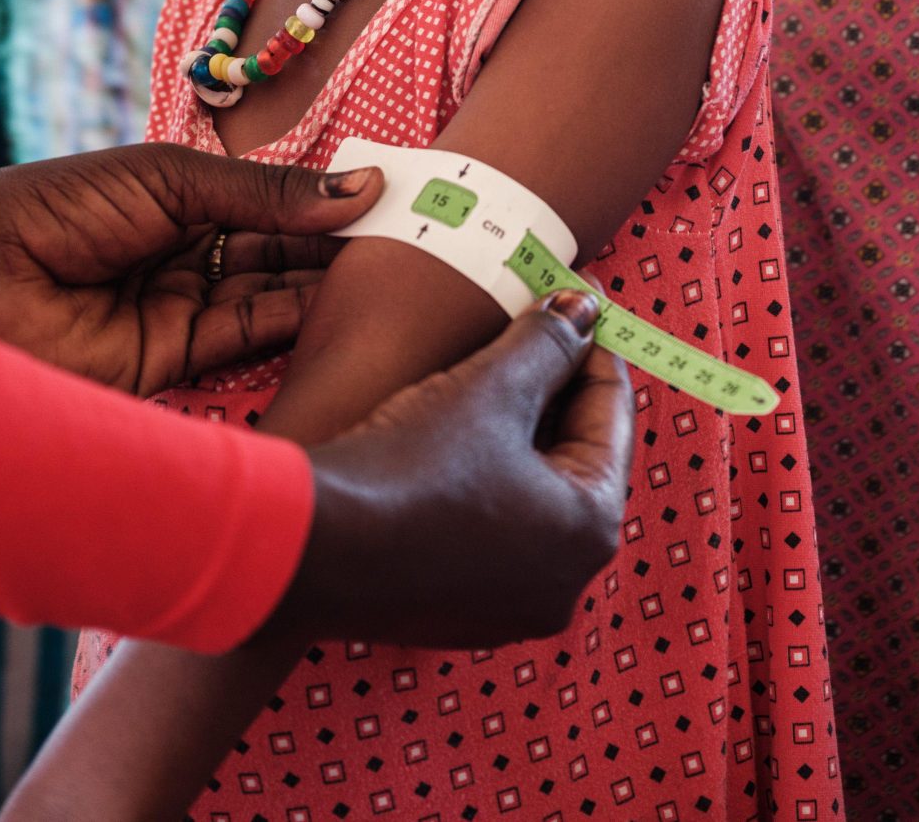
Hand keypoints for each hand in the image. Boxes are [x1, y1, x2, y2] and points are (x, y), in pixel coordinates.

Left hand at [0, 144, 382, 395]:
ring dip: (329, 296)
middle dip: (345, 254)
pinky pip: (245, 352)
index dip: (336, 205)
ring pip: (276, 307)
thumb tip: (363, 186)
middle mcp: (193, 261)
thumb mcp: (170, 181)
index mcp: (188, 202)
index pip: (280, 207)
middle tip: (419, 247)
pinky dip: (292, 337)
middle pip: (287, 260)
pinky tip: (342, 320)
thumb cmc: (55, 207)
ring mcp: (183, 316)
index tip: (405, 200)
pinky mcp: (171, 370)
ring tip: (397, 281)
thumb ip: (266, 195)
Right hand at [265, 292, 634, 648]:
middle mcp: (562, 584)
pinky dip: (477, 484)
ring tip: (481, 376)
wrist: (307, 548)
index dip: (590, 348)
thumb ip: (548, 342)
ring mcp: (506, 609)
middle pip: (571, 460)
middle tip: (528, 329)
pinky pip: (485, 533)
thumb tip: (584, 308)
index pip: (611, 417)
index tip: (574, 302)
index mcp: (589, 530)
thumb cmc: (409, 467)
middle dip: (549, 391)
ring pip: (526, 497)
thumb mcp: (488, 387)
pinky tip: (443, 441)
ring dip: (512, 436)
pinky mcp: (452, 616)